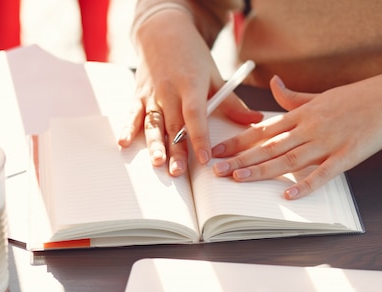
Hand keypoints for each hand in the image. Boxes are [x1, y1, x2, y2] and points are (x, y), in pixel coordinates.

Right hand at [118, 9, 261, 175]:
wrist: (164, 30)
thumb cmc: (193, 56)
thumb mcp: (215, 75)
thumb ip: (232, 102)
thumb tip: (256, 120)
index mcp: (191, 84)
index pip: (196, 114)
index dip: (200, 137)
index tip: (205, 157)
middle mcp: (169, 90)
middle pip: (173, 125)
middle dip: (176, 150)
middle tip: (179, 172)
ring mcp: (152, 93)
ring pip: (153, 123)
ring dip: (154, 144)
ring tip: (157, 162)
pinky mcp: (139, 94)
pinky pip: (133, 113)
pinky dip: (128, 128)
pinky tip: (124, 143)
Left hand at [211, 69, 381, 198]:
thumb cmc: (356, 98)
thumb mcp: (320, 96)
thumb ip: (292, 97)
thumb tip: (273, 84)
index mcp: (302, 114)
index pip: (263, 130)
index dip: (238, 141)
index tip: (217, 150)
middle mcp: (309, 128)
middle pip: (269, 146)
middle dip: (240, 158)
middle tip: (217, 170)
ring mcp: (327, 142)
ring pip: (289, 159)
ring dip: (262, 170)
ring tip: (239, 179)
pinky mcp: (347, 156)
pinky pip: (323, 173)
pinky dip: (306, 185)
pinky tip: (289, 195)